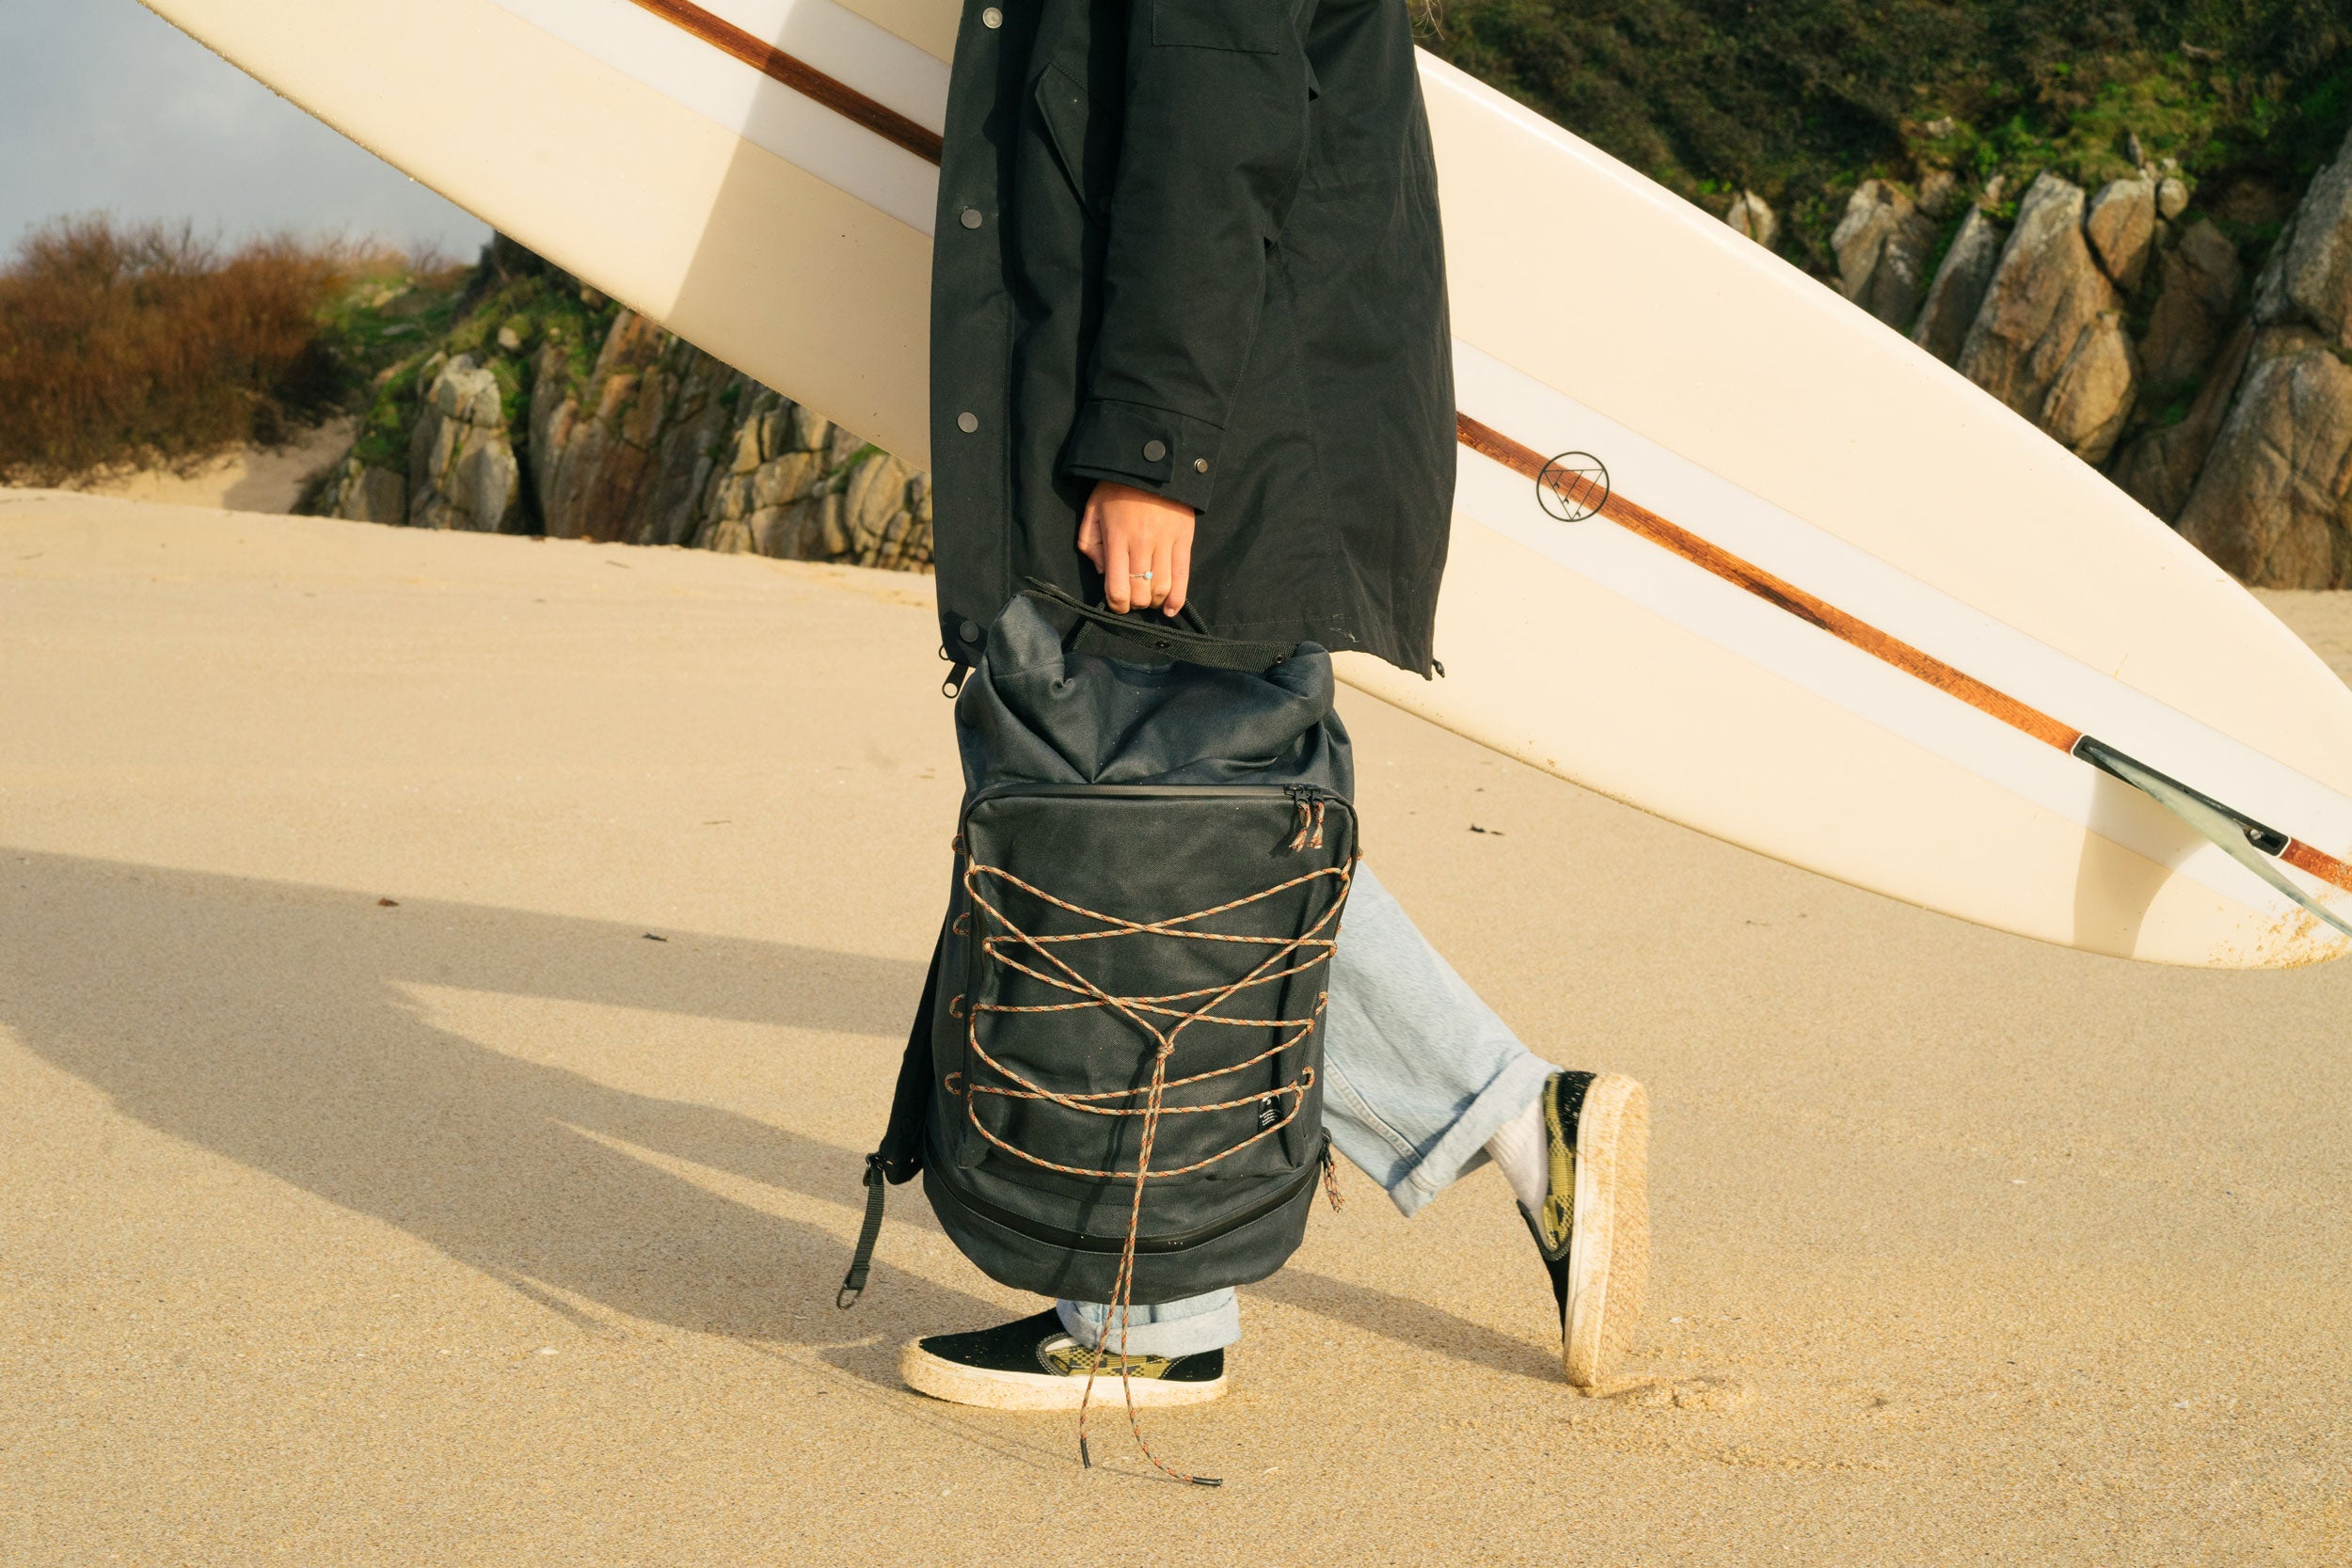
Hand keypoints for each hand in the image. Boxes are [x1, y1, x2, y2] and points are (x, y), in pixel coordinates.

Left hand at [1077, 480, 1193, 615]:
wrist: (1152, 464)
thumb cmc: (1117, 488)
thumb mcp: (1092, 511)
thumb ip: (1091, 544)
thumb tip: (1104, 573)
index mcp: (1117, 538)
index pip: (1117, 588)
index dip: (1116, 605)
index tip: (1116, 604)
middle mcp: (1142, 544)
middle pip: (1141, 593)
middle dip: (1135, 604)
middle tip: (1133, 598)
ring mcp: (1166, 543)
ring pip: (1162, 588)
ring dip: (1154, 601)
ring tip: (1149, 597)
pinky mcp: (1184, 540)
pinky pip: (1183, 577)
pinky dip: (1177, 599)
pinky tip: (1170, 609)